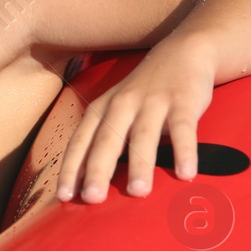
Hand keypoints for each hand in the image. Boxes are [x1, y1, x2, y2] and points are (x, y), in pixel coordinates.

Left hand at [57, 37, 215, 202]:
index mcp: (100, 111)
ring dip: (139, 164)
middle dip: (97, 170)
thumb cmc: (142, 94)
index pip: (80, 142)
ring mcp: (152, 102)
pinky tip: (186, 174)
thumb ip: (102, 142)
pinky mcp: (183, 101)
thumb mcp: (114, 111)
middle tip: (92, 198)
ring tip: (137, 192)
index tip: (64, 196)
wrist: (181, 52)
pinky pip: (182, 129)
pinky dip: (184, 151)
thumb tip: (85, 184)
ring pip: (143, 135)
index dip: (71, 169)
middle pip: (106, 141)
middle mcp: (121, 105)